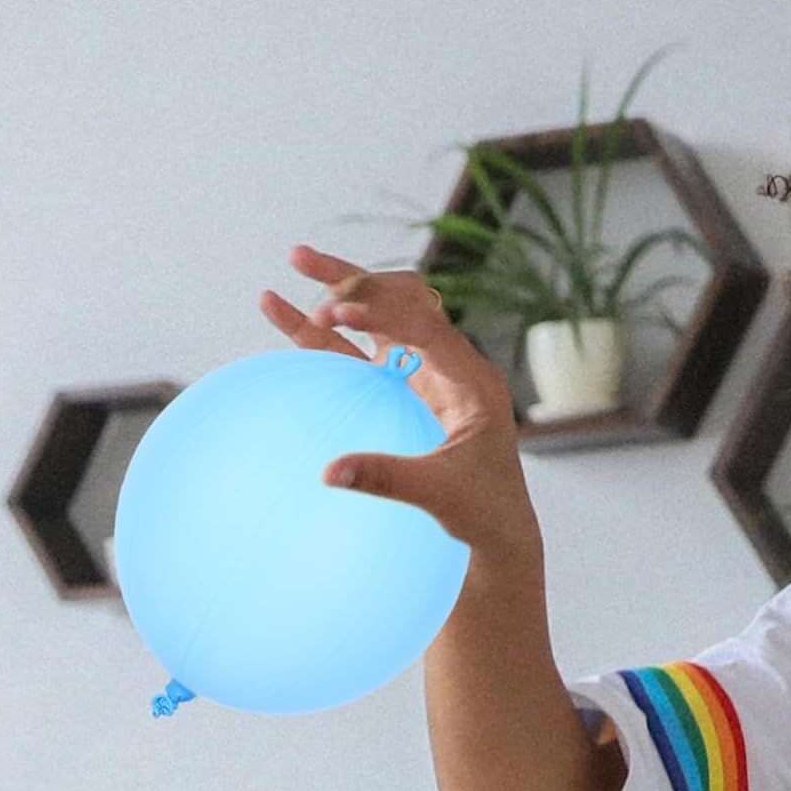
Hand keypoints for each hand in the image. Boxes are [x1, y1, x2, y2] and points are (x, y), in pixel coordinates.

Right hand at [260, 245, 540, 554]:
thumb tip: (328, 472)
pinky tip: (292, 318)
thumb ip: (386, 479)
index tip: (337, 311)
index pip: (426, 328)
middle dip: (355, 278)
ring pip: (382, 317)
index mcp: (473, 382)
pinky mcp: (407, 389)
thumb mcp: (438, 496)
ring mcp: (428, 374)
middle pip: (402, 301)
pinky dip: (333, 335)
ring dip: (341, 290)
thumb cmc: (483, 512)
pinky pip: (366, 353)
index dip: (381, 311)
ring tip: (293, 260)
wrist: (499, 530)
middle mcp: (452, 366)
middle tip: (300, 261)